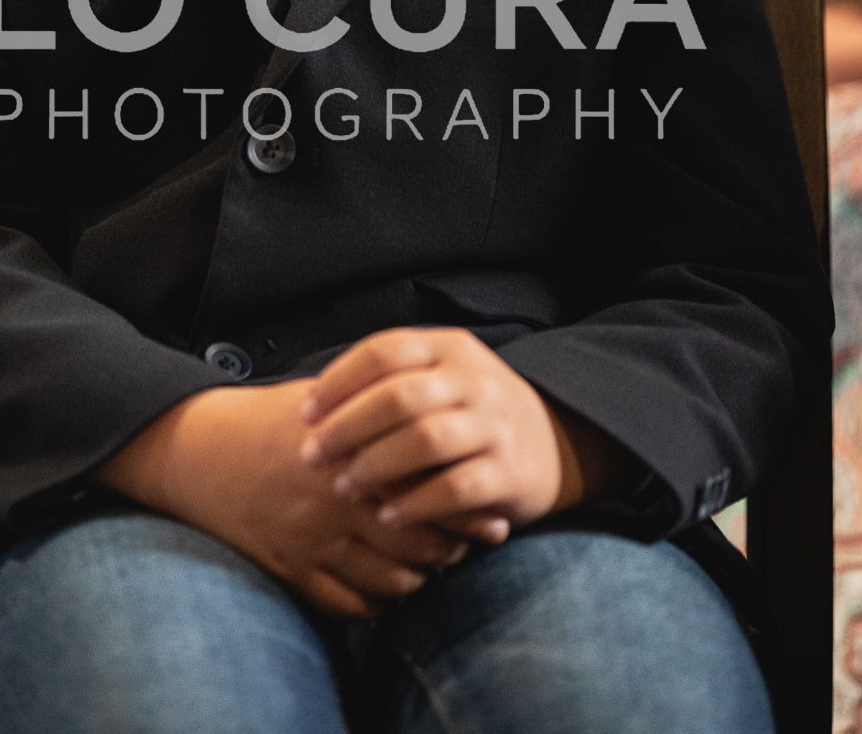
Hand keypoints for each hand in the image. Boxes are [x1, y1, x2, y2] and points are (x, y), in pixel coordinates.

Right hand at [94, 377, 497, 619]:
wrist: (202, 452)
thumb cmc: (269, 420)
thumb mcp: (328, 401)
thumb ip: (379, 413)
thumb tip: (437, 415)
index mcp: (351, 454)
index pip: (426, 490)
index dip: (463, 508)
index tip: (488, 513)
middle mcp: (335, 502)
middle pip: (416, 542)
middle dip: (450, 549)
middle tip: (467, 543)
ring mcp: (313, 541)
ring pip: (389, 579)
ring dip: (418, 576)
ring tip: (433, 564)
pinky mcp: (292, 569)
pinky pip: (351, 603)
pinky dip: (380, 602)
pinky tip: (392, 585)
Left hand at [298, 327, 632, 530]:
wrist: (556, 443)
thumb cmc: (470, 413)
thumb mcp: (439, 379)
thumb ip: (389, 385)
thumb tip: (313, 410)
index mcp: (450, 346)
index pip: (384, 351)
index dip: (338, 382)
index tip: (305, 415)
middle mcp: (474, 379)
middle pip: (400, 395)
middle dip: (347, 428)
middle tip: (313, 457)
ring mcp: (496, 424)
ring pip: (426, 440)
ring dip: (376, 466)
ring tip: (345, 487)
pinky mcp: (511, 472)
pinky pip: (455, 489)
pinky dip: (415, 503)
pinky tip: (387, 514)